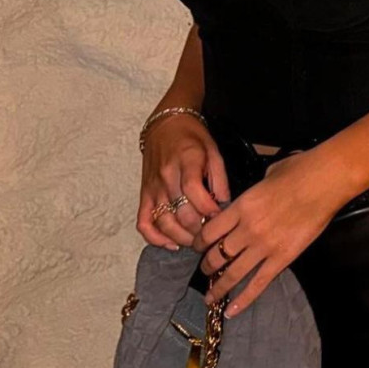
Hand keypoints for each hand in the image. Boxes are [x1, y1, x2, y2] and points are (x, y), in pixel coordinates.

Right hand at [136, 114, 230, 249]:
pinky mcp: (144, 194)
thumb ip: (220, 178)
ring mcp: (153, 187)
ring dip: (181, 237)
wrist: (165, 125)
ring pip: (163, 222)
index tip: (219, 218)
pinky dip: (155, 238)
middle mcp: (166, 176)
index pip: (193, 191)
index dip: (207, 209)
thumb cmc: (192, 137)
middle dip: (198, 228)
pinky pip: (144, 222)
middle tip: (211, 233)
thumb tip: (224, 204)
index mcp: (186, 161)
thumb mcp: (213, 150)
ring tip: (196, 240)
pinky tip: (172, 243)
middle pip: (180, 212)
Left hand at [191, 150, 339, 318]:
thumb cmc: (299, 170)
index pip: (209, 231)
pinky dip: (243, 300)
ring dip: (219, 287)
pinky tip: (231, 311)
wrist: (325, 181)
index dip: (198, 241)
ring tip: (211, 296)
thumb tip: (255, 194)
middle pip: (217, 254)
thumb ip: (254, 191)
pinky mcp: (282, 258)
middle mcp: (247, 229)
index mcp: (241, 206)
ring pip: (233, 273)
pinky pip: (258, 284)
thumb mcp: (267, 174)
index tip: (196, 246)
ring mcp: (264, 246)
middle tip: (204, 270)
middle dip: (207, 265)